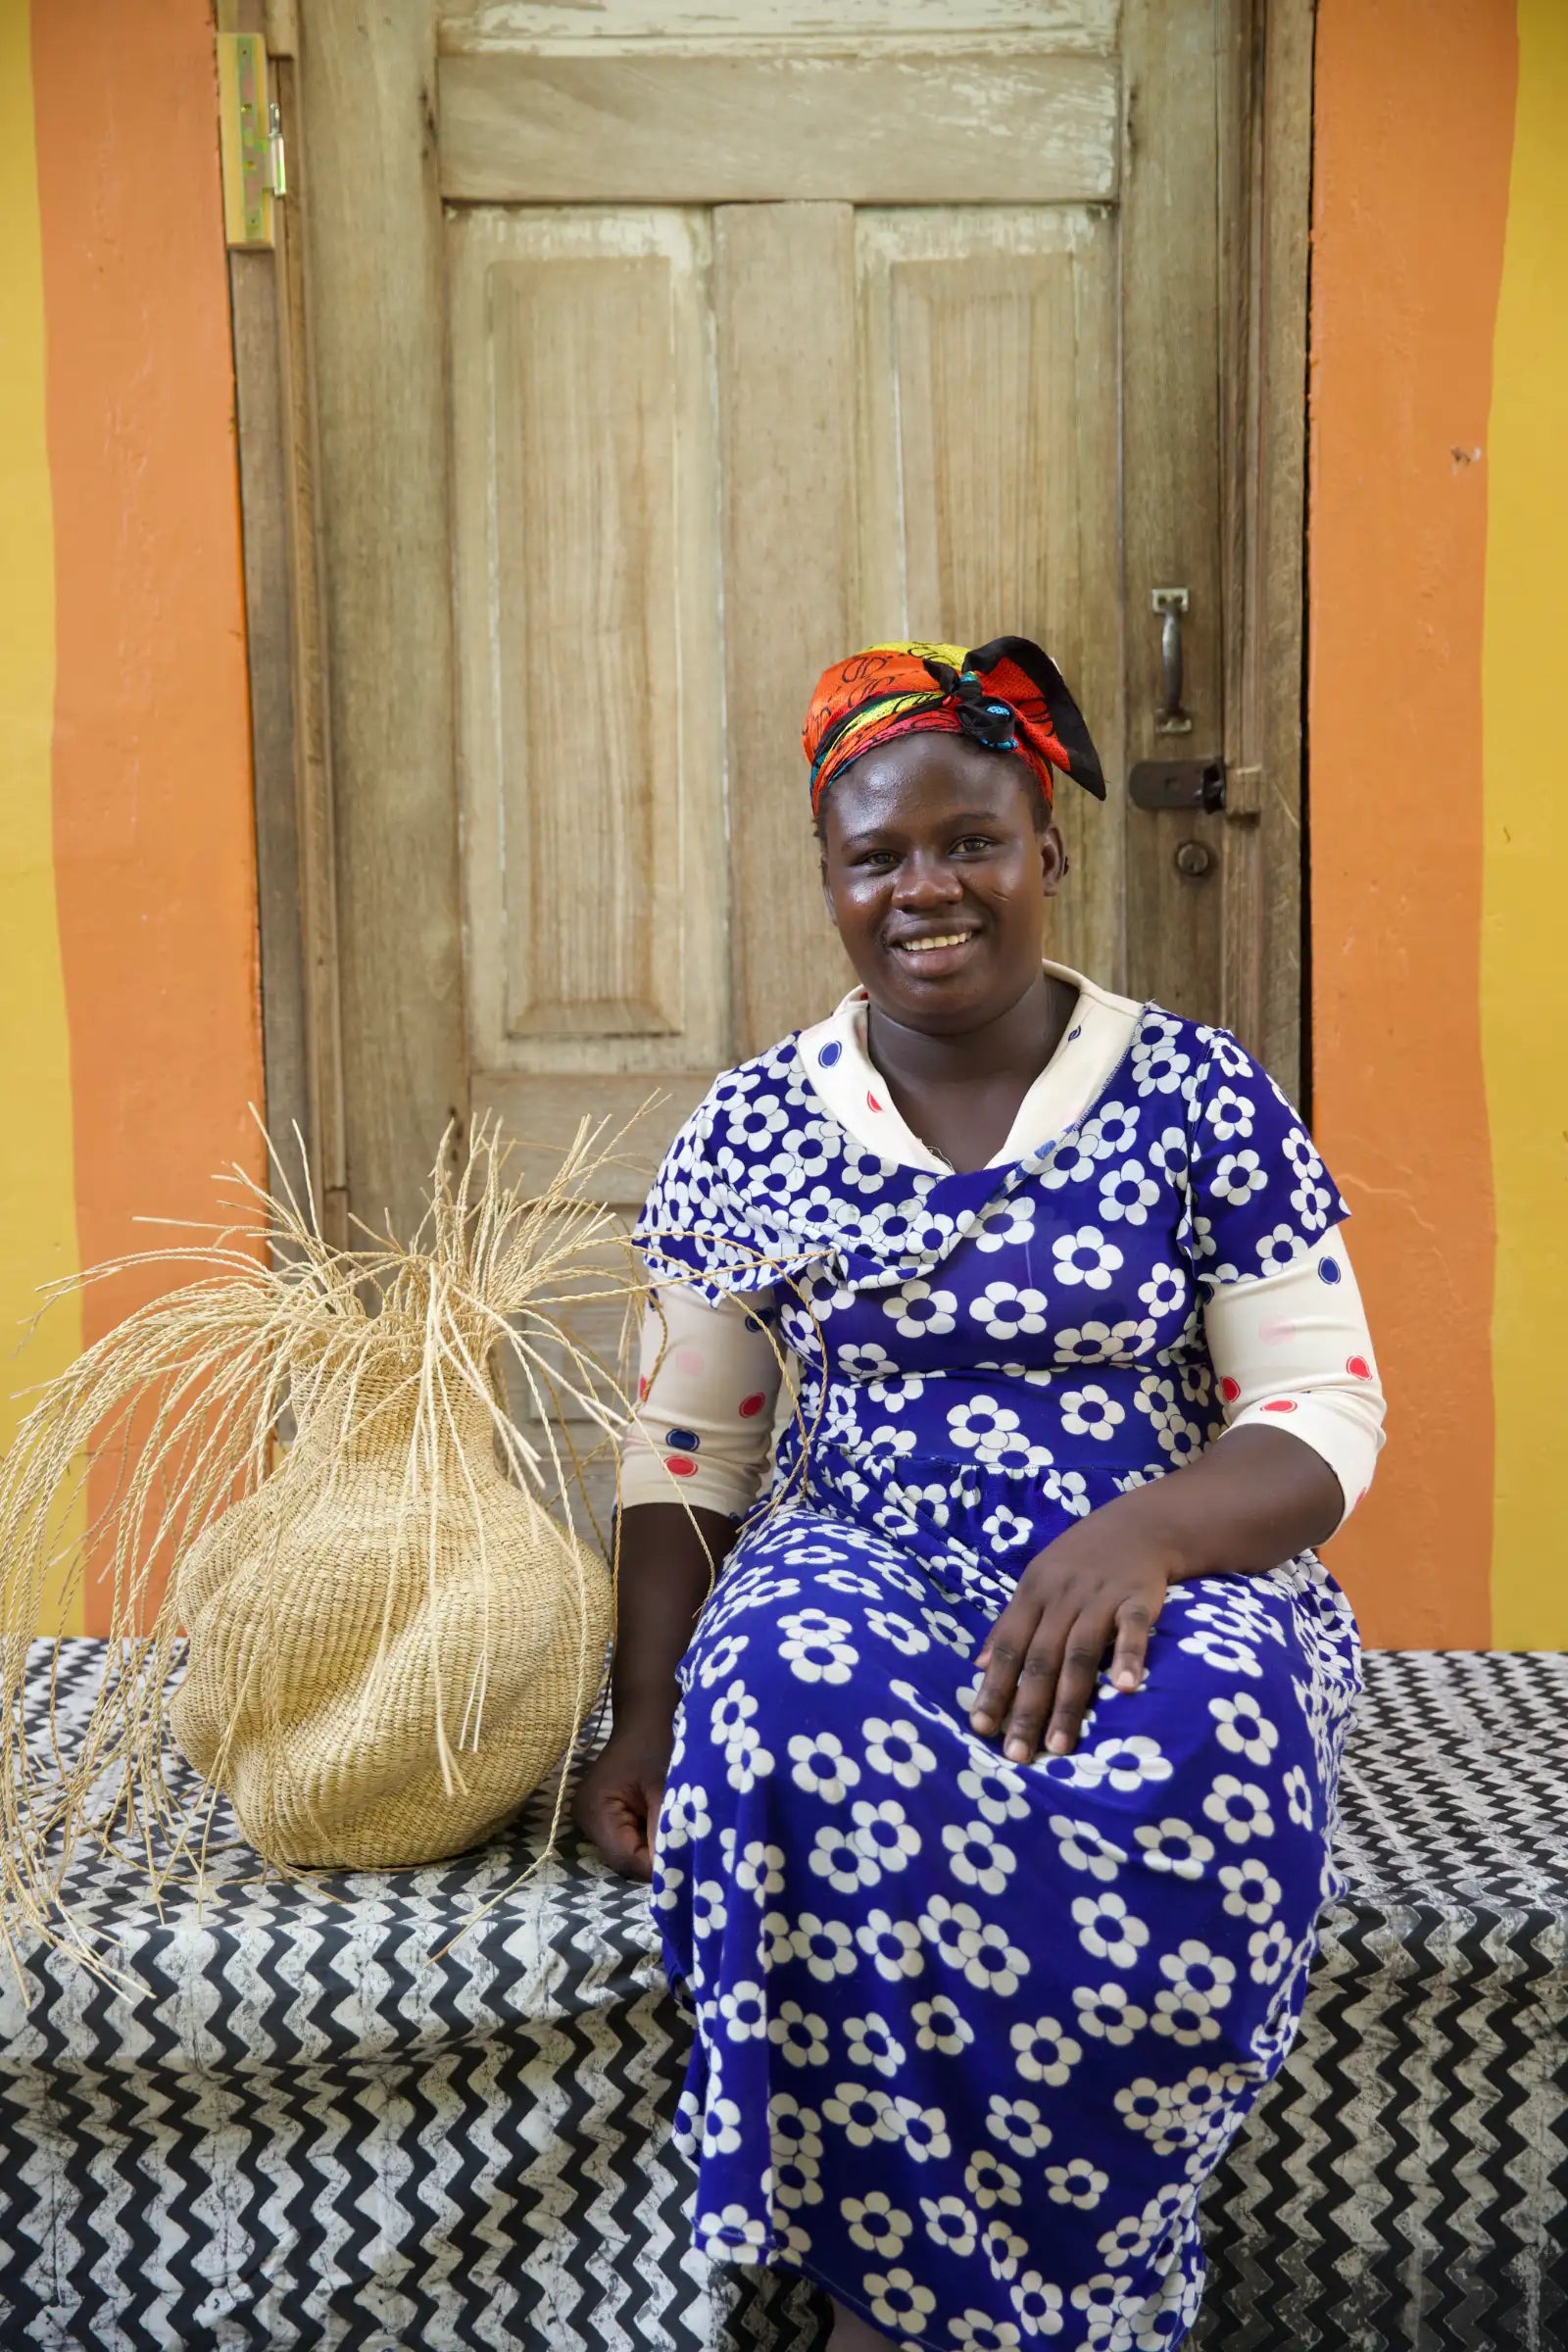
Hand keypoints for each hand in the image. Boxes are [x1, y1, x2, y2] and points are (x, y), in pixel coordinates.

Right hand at [573, 1707, 676, 1880]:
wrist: (645, 1714)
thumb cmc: (655, 1742)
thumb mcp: (665, 1786)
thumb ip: (666, 1828)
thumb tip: (677, 1869)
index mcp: (596, 1810)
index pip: (626, 1858)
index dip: (657, 1866)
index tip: (690, 1863)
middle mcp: (588, 1821)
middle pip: (625, 1859)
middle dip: (656, 1860)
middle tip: (691, 1854)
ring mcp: (595, 1819)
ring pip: (629, 1852)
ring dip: (654, 1851)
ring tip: (683, 1839)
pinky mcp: (606, 1816)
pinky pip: (630, 1840)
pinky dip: (650, 1839)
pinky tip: (669, 1827)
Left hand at [969, 1522, 1171, 1762]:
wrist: (1137, 1524)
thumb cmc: (1079, 1561)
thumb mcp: (1036, 1582)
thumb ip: (1009, 1623)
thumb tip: (978, 1665)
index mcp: (1032, 1594)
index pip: (1008, 1647)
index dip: (994, 1687)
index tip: (981, 1727)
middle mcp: (1061, 1597)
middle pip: (1040, 1659)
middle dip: (1027, 1708)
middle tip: (1017, 1754)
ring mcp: (1099, 1597)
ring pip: (1080, 1653)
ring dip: (1069, 1701)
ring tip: (1059, 1746)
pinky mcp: (1137, 1598)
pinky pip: (1132, 1629)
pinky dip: (1129, 1656)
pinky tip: (1125, 1688)